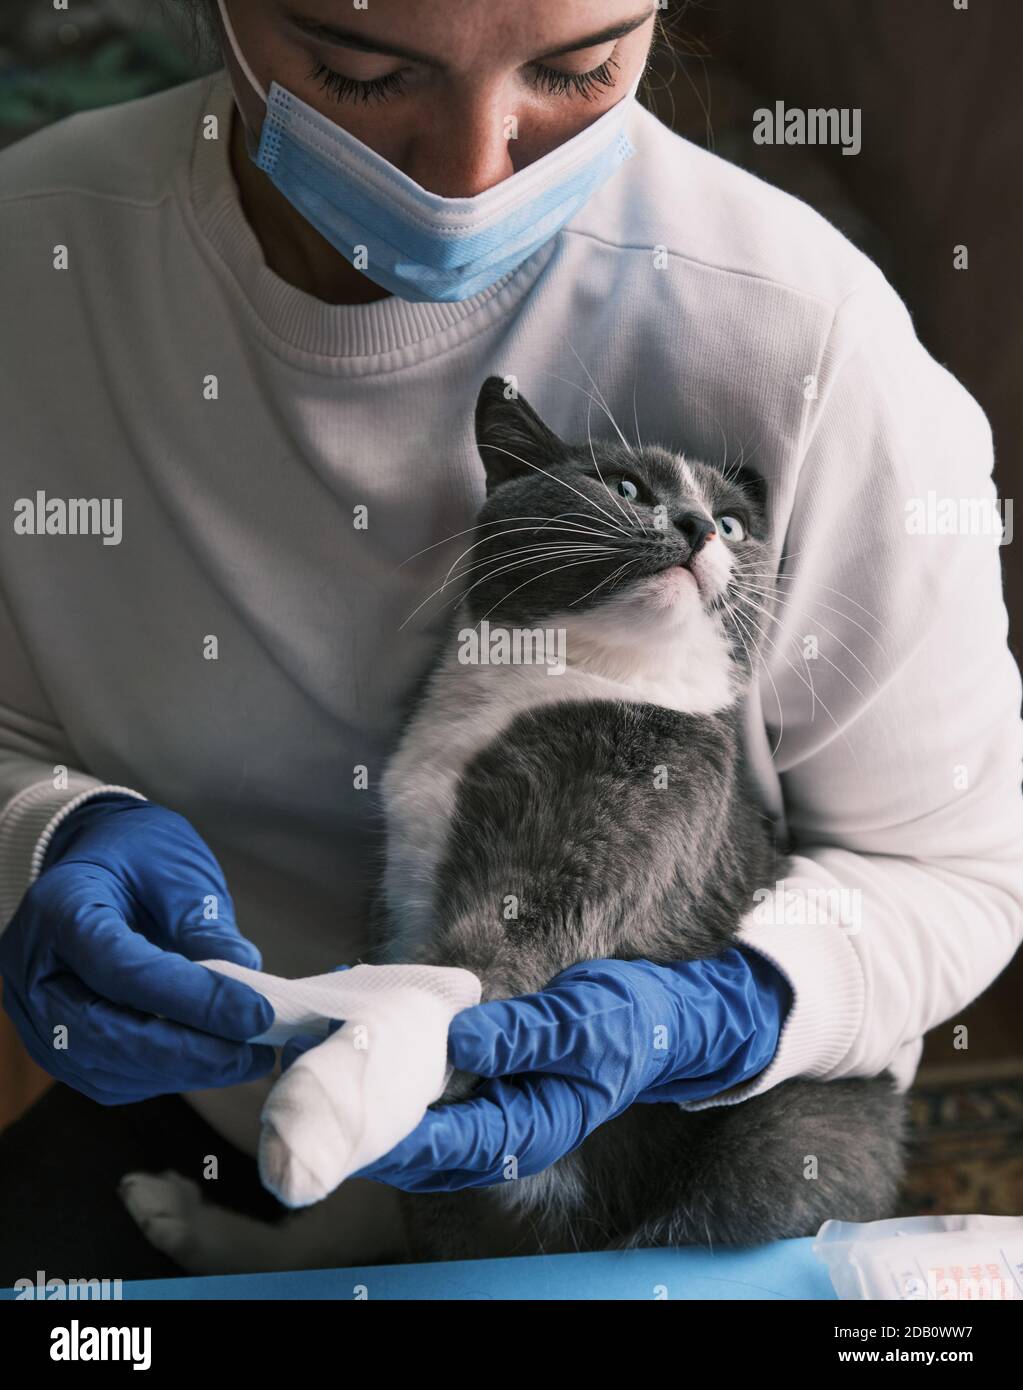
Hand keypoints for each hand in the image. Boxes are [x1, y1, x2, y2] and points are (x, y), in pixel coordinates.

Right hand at [0, 794, 274, 1103]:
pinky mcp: (53, 1042)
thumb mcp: (176, 868)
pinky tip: (206, 1063)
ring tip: (243, 1060)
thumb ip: (204, 923)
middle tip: (254, 1054)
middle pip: (105, 1030)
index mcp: (61, 908)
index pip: (122, 969)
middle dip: (187, 1052)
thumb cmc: (138, 855)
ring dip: (179, 1072)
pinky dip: (158, 1077)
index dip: (191, 999)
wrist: (96, 861)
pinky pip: (103, 1075)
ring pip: (103, 1064)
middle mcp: (35, 968)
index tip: (255, 1014)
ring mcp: (37, 1011)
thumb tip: (247, 981)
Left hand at [352, 948, 791, 1191]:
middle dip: (361, 1120)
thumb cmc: (628, 1025)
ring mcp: (488, 1111)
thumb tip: (457, 1037)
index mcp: (528, 1131)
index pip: (443, 1143)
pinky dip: (392, 1066)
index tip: (338, 1110)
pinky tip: (361, 1030)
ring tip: (316, 1057)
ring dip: (368, 1094)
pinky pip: (427, 1087)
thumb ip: (520, 1035)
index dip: (389, 1131)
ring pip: (414, 1118)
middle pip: (416, 1144)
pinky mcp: (480, 1085)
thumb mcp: (581, 1024)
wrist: (662, 1019)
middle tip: (305, 1086)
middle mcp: (500, 1134)